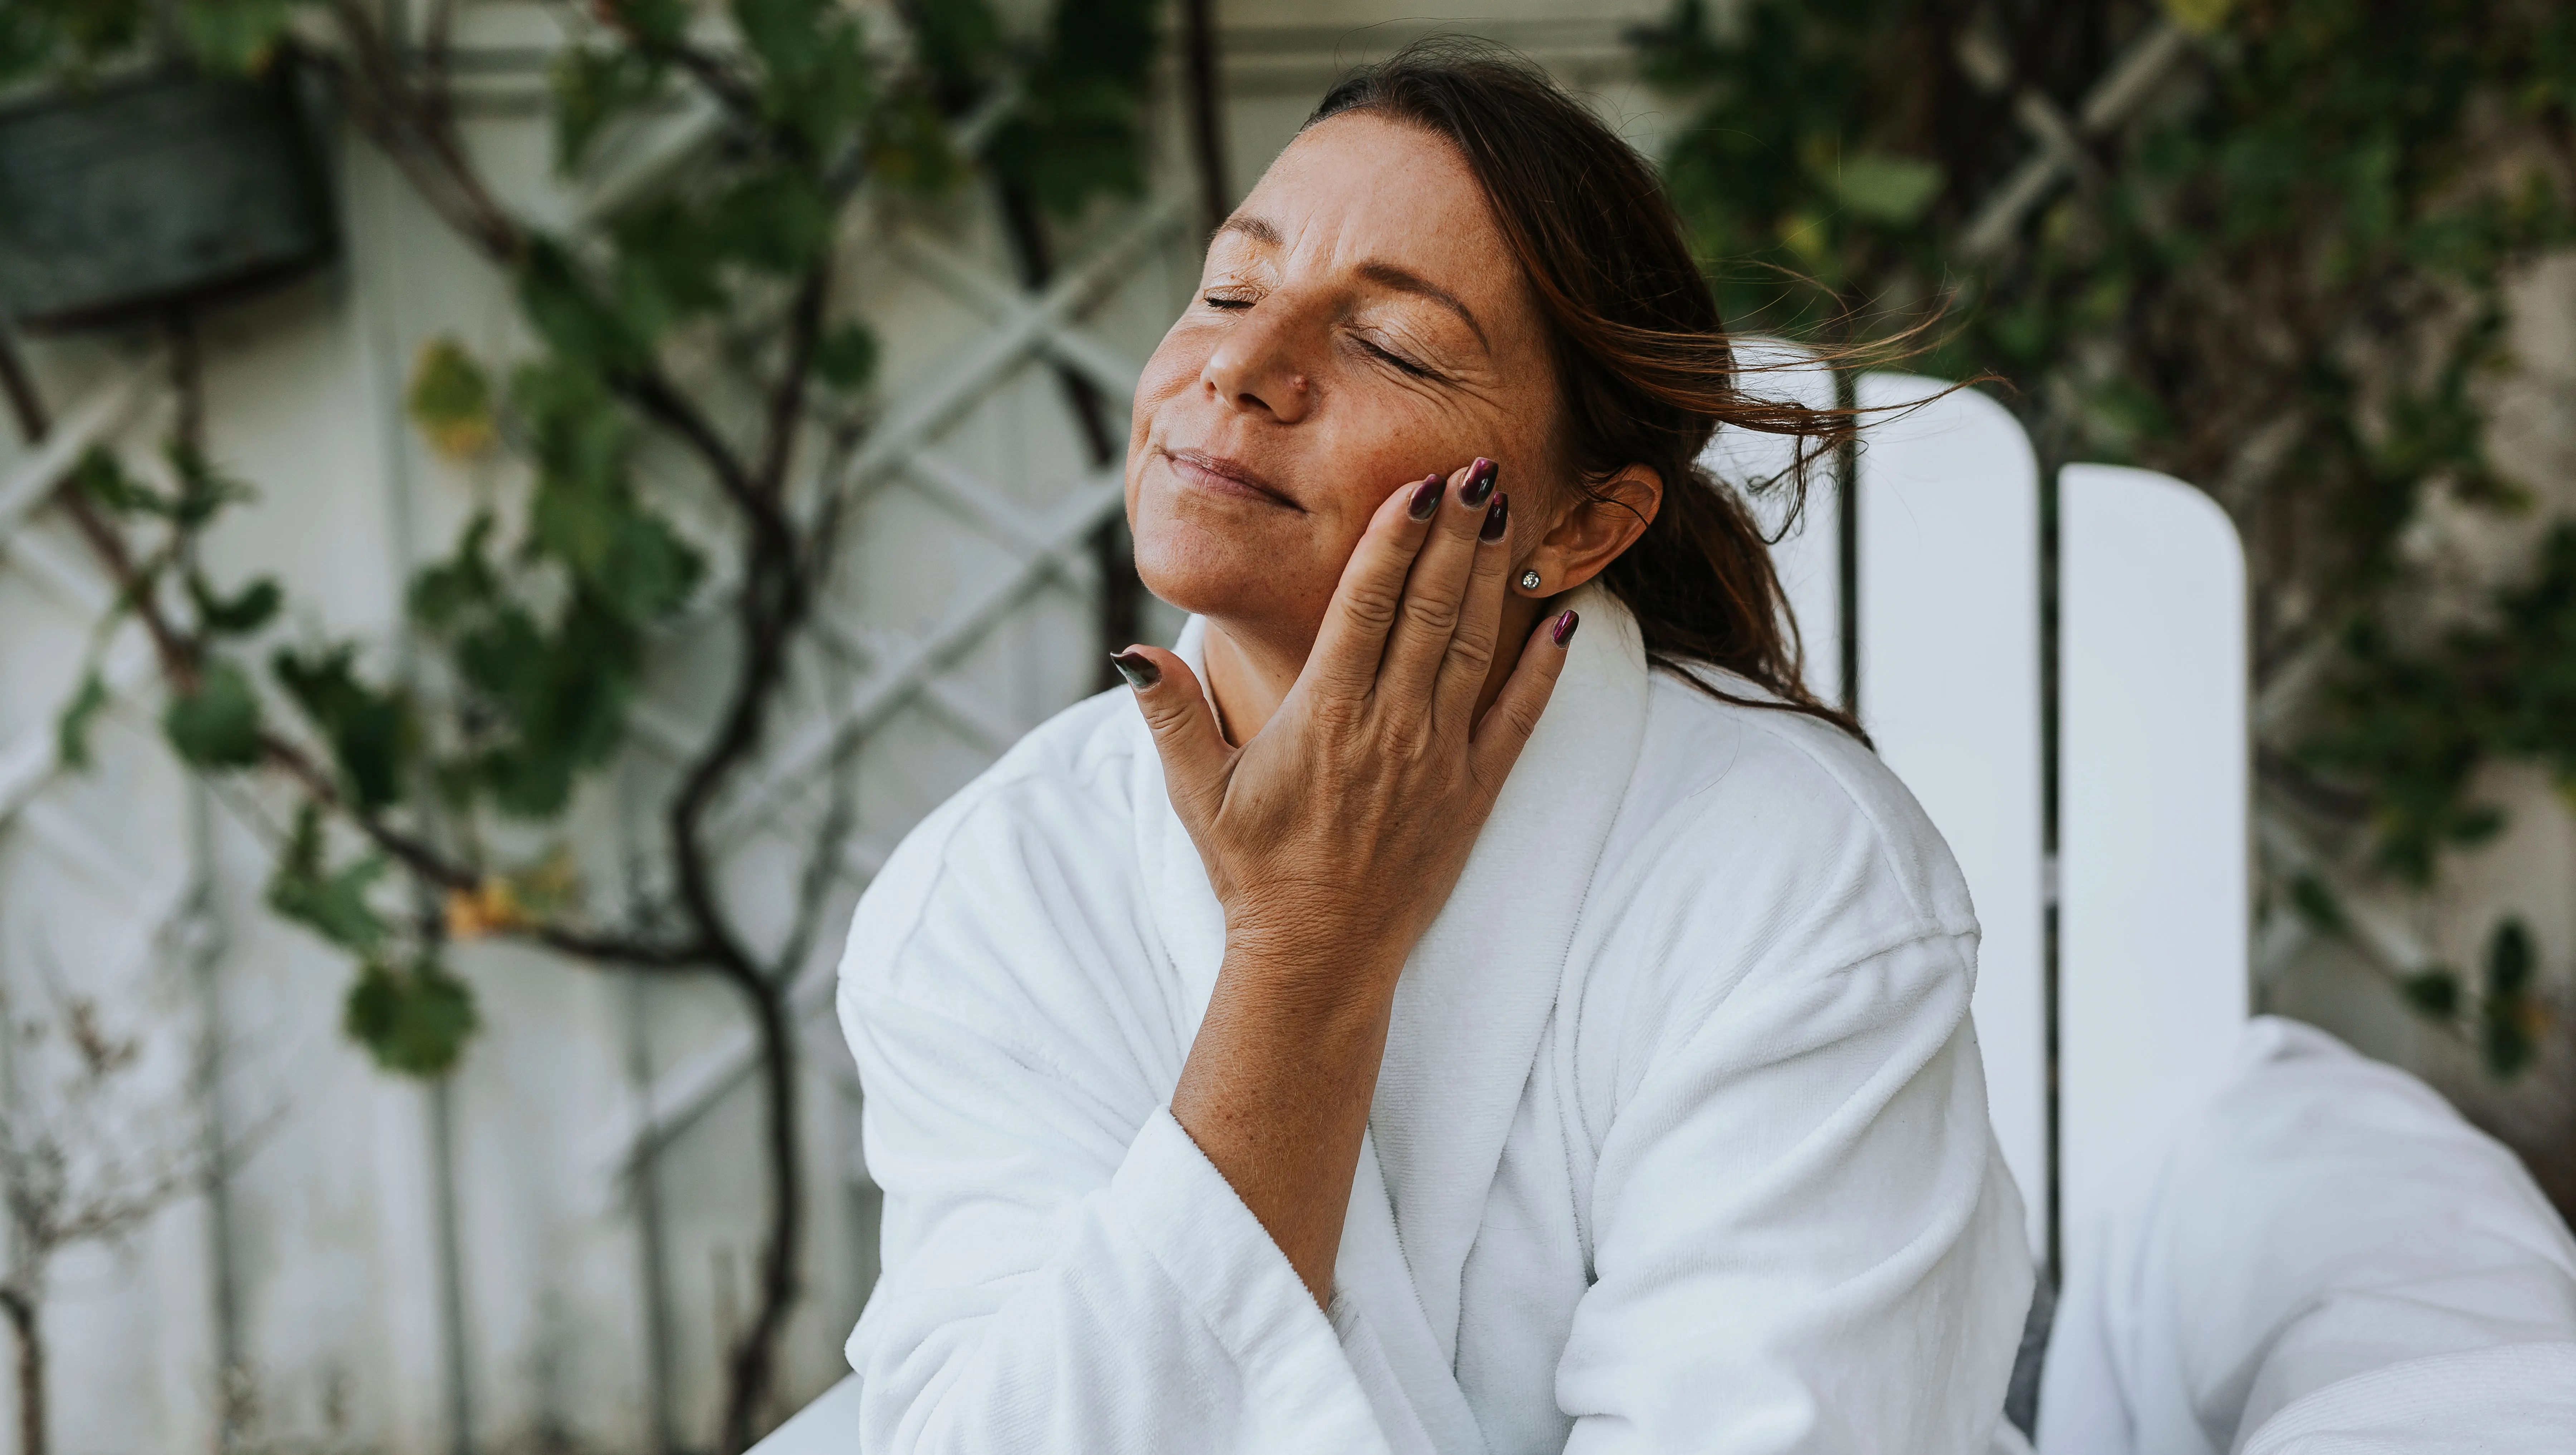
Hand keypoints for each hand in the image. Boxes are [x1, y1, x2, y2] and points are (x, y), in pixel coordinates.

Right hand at [1115, 457, 1579, 992]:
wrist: (1316, 959)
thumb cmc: (1253, 871)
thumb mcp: (1197, 793)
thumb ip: (1172, 714)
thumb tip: (1131, 652)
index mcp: (1324, 716)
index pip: (1367, 605)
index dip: (1395, 539)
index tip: (1418, 484)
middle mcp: (1389, 728)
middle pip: (1430, 609)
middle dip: (1456, 533)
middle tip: (1478, 466)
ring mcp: (1438, 760)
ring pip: (1474, 647)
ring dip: (1494, 577)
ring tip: (1509, 512)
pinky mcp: (1473, 794)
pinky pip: (1517, 719)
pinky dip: (1543, 668)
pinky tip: (1563, 618)